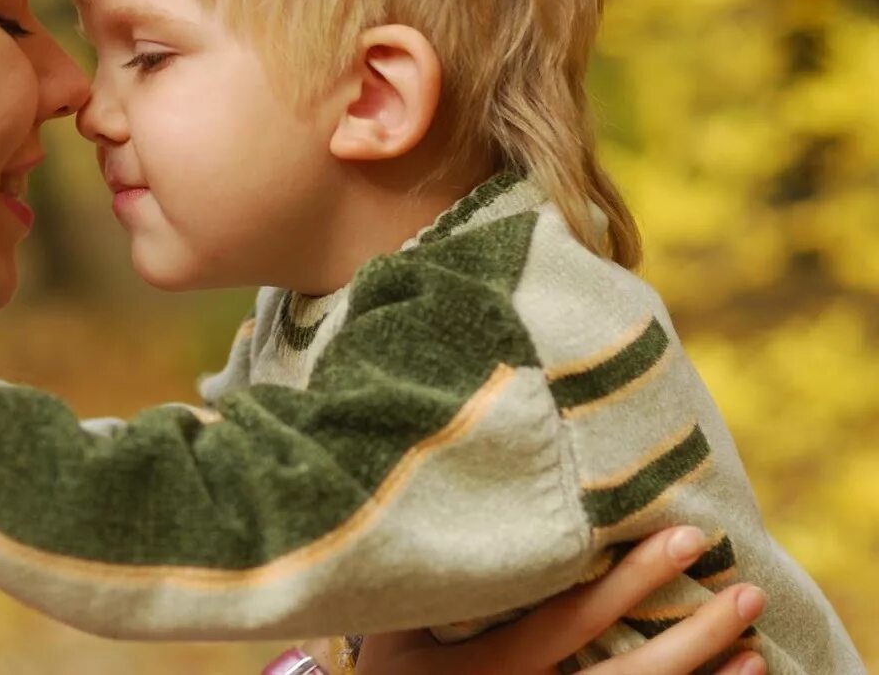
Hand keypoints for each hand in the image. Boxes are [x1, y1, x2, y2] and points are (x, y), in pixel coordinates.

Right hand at [351, 527, 765, 674]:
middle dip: (691, 635)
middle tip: (743, 589)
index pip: (568, 621)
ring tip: (755, 642)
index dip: (629, 581)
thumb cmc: (391, 668)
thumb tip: (463, 490)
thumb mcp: (394, 622)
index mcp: (483, 670)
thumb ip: (434, 575)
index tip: (683, 537)